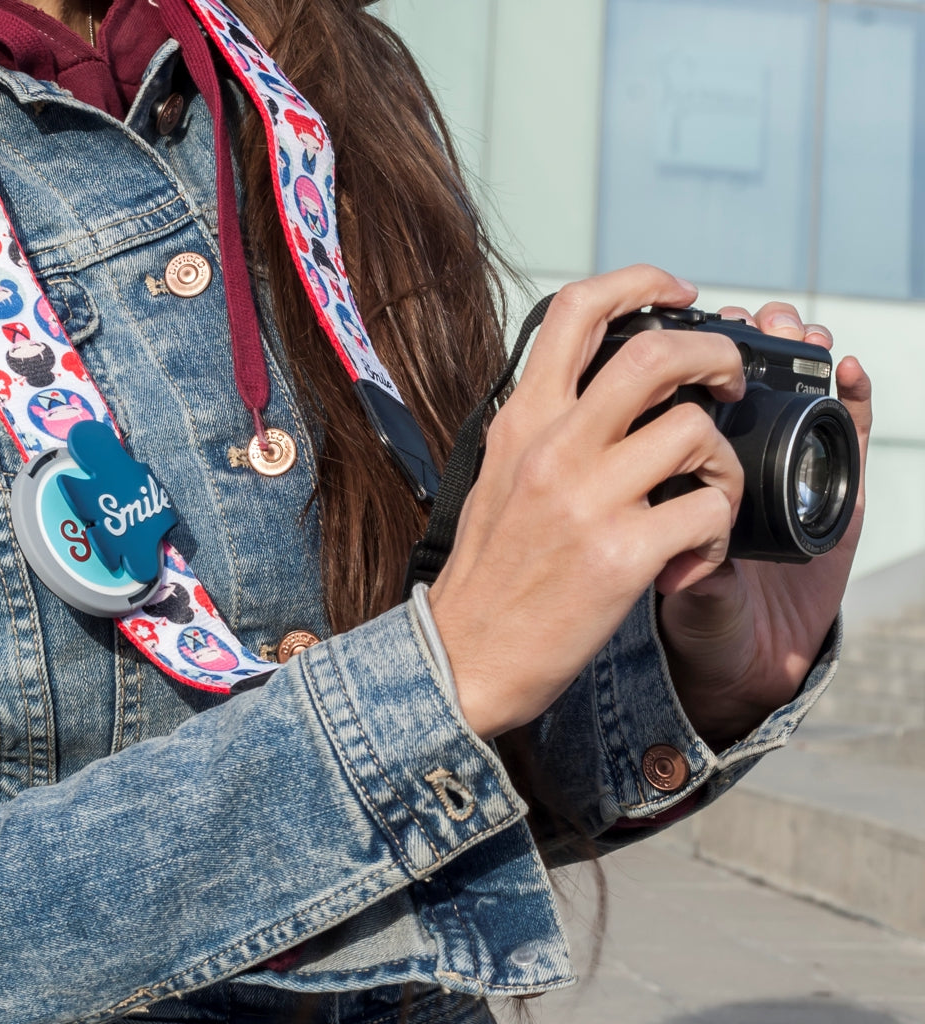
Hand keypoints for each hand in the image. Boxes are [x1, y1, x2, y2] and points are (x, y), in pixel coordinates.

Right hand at [429, 265, 749, 738]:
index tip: (679, 295)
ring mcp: (586, 500)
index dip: (642, 282)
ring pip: (696, 433)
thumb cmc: (487, 571)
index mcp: (521, 421)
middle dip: (715, 354)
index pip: (578, 309)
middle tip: (729, 382)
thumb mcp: (497, 475)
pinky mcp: (620, 557)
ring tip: (708, 496)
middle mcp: (552, 447)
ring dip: (723, 463)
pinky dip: (718, 532)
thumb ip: (540, 427)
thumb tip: (591, 390)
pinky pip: (708, 514)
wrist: (462, 655)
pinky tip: (693, 555)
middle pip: (657, 353)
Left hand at [658, 302, 872, 747]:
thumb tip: (642, 492)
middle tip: (742, 321)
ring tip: (797, 330)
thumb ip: (652, 527)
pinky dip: (853, 399)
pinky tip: (849, 375)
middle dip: (738, 337)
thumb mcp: (653, 567)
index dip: (684, 347)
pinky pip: (848, 437)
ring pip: (796, 390)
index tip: (682, 317)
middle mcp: (731, 458)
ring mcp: (785, 470)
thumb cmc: (686, 610)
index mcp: (679, 465)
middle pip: (736, 375)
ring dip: (796, 350)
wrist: (739, 663)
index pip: (680, 388)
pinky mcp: (834, 493)